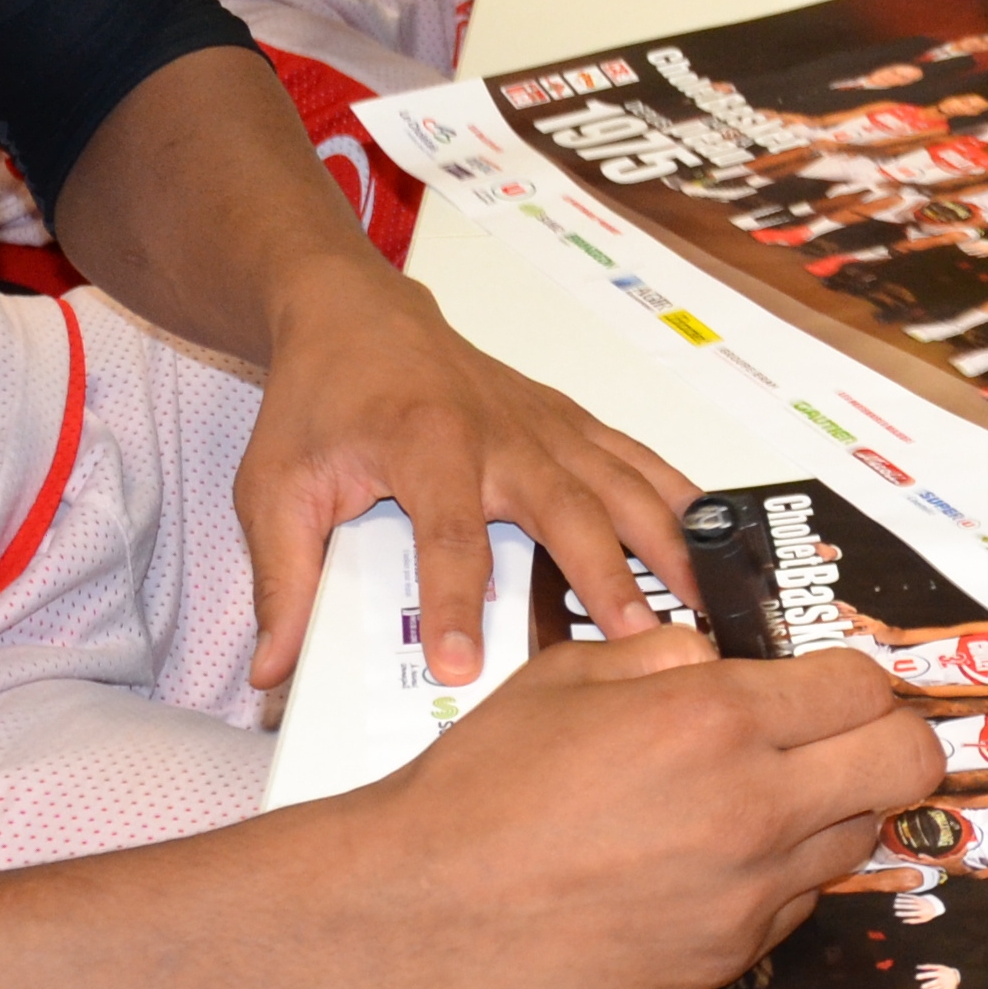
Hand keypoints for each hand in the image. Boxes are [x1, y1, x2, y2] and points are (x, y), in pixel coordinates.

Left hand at [233, 254, 701, 687]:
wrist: (356, 314)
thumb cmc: (319, 400)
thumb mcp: (274, 488)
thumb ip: (282, 581)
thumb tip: (272, 674)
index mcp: (424, 442)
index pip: (444, 534)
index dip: (452, 602)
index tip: (461, 667)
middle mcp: (500, 430)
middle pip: (566, 509)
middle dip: (605, 578)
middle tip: (642, 647)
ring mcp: (545, 424)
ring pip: (620, 484)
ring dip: (665, 545)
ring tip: (705, 607)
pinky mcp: (568, 423)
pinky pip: (634, 459)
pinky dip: (678, 497)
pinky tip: (715, 542)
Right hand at [339, 634, 939, 988]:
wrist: (417, 914)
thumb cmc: (477, 790)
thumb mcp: (567, 675)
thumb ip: (668, 656)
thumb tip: (723, 659)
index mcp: (715, 720)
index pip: (863, 685)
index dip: (856, 676)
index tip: (835, 682)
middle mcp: (752, 810)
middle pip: (905, 764)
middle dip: (893, 738)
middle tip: (847, 736)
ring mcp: (745, 896)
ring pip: (859, 840)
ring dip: (831, 809)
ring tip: (760, 798)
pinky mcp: (723, 961)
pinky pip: (795, 905)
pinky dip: (778, 876)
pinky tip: (710, 860)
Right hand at [891, 891, 944, 921]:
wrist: (936, 906)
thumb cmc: (927, 915)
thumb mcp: (922, 920)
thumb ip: (913, 921)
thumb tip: (903, 921)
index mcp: (921, 913)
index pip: (910, 913)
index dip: (903, 913)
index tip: (896, 913)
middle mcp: (920, 906)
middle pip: (909, 906)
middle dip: (901, 906)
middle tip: (894, 906)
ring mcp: (919, 901)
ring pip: (909, 900)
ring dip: (902, 900)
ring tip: (895, 901)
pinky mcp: (918, 897)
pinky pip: (911, 896)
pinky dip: (904, 895)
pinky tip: (899, 895)